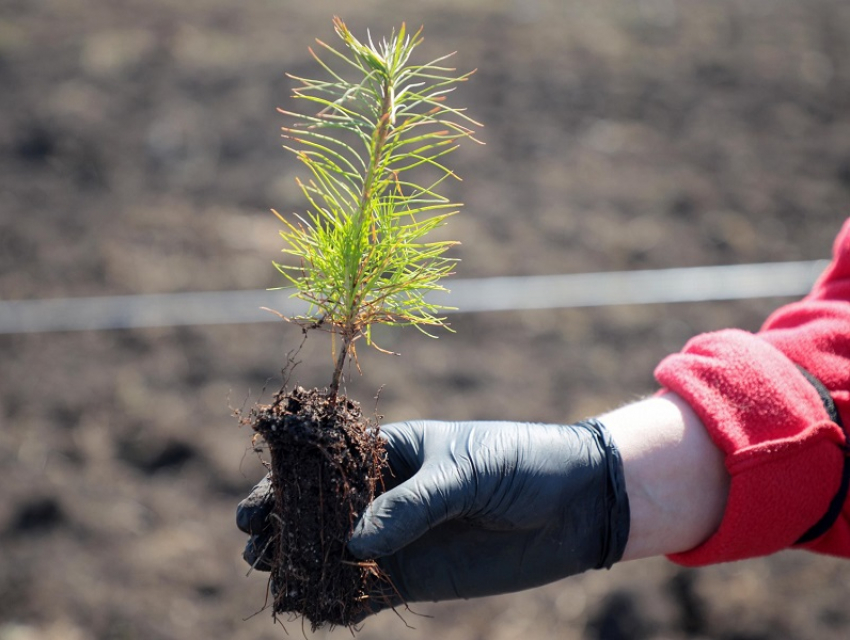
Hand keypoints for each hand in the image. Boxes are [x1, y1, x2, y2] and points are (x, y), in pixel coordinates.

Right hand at [235, 418, 629, 614]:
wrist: (573, 503)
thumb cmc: (519, 463)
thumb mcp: (464, 470)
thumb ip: (412, 505)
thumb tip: (353, 542)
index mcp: (390, 449)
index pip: (323, 464)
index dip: (284, 483)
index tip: (253, 507)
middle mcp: (385, 493)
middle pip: (318, 511)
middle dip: (284, 527)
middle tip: (255, 548)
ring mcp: (398, 536)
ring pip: (336, 554)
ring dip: (303, 567)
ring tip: (274, 580)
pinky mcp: (416, 576)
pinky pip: (368, 592)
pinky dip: (340, 604)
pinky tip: (314, 612)